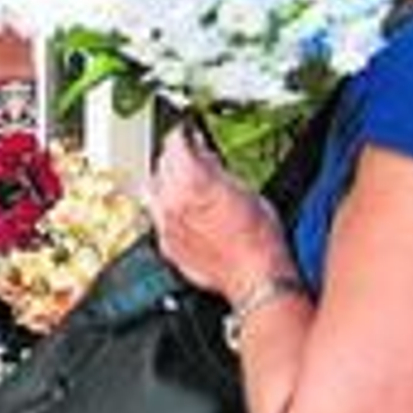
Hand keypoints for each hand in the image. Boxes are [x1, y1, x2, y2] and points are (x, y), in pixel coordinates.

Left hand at [148, 124, 293, 303]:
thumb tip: (202, 155)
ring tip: (185, 183)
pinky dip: (167, 208)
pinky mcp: (166, 244)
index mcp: (191, 181)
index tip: (188, 134)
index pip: (174, 142)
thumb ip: (216, 168)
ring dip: (166, 181)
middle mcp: (171, 201)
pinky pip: (157, 216)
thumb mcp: (245, 189)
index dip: (184, 134)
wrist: (256, 278)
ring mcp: (165, 224)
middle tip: (192, 158)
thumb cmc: (259, 239)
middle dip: (176, 157)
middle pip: (161, 164)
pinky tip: (183, 210)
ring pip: (153, 189)